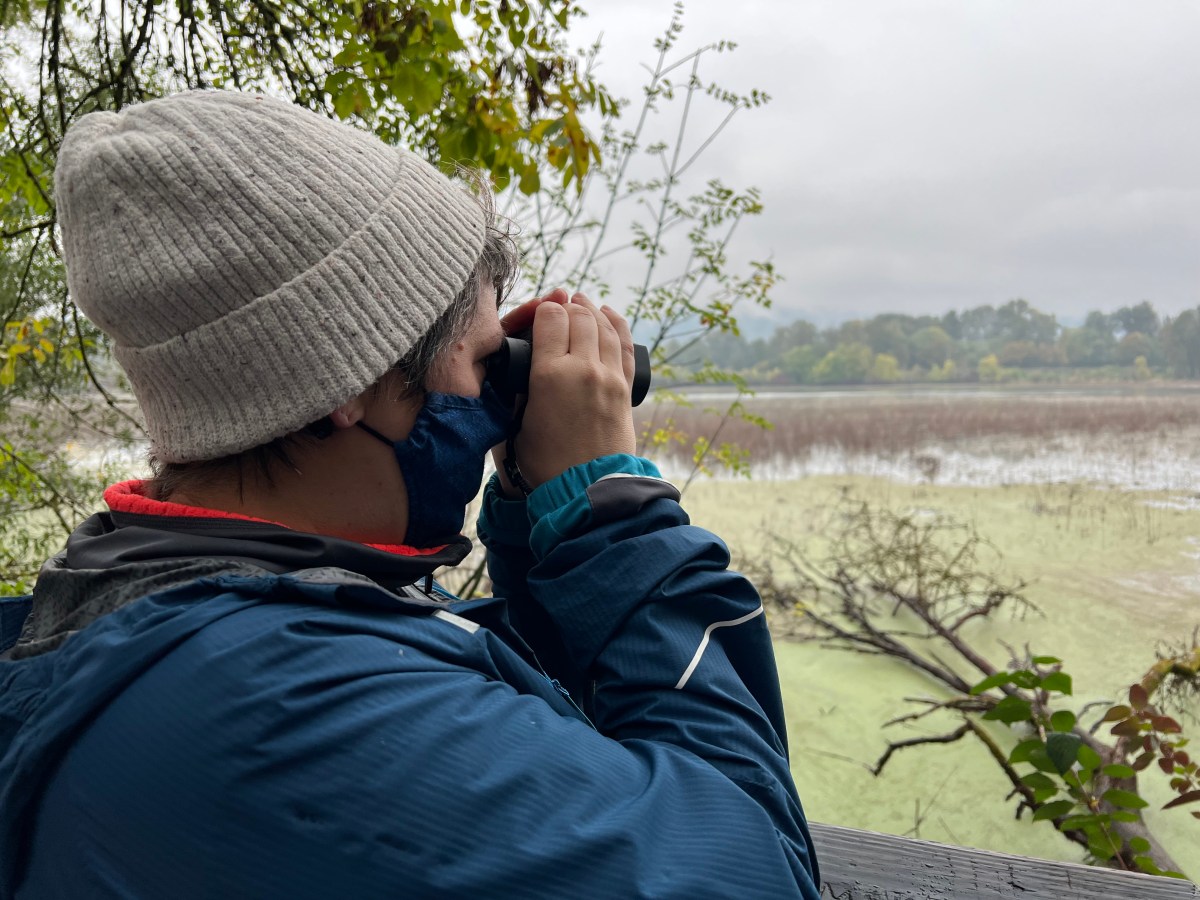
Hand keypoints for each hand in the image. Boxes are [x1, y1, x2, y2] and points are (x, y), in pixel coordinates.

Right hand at [491, 289, 635, 495]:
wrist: (585, 488)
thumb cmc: (545, 463)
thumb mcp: (515, 424)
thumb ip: (516, 390)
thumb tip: (520, 366)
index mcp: (548, 375)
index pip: (550, 318)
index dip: (543, 310)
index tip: (538, 314)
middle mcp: (582, 368)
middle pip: (579, 316)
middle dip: (567, 306)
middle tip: (559, 307)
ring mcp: (608, 376)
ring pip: (603, 325)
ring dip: (591, 310)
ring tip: (580, 303)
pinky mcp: (624, 388)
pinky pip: (623, 344)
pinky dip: (616, 324)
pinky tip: (608, 314)